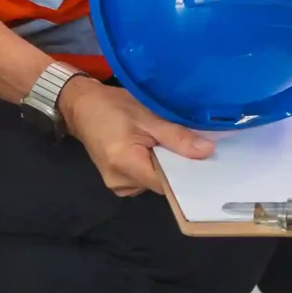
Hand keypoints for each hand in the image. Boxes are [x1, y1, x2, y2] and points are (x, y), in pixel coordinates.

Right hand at [60, 76, 212, 197]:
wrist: (83, 107)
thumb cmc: (113, 107)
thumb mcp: (148, 116)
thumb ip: (177, 136)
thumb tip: (207, 151)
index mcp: (125, 165)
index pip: (167, 183)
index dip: (188, 173)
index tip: (209, 162)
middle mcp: (121, 183)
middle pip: (162, 183)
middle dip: (178, 166)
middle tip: (196, 145)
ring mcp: (119, 185)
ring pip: (155, 181)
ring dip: (166, 164)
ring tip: (173, 143)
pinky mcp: (120, 180)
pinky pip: (146, 177)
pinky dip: (155, 164)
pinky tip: (158, 148)